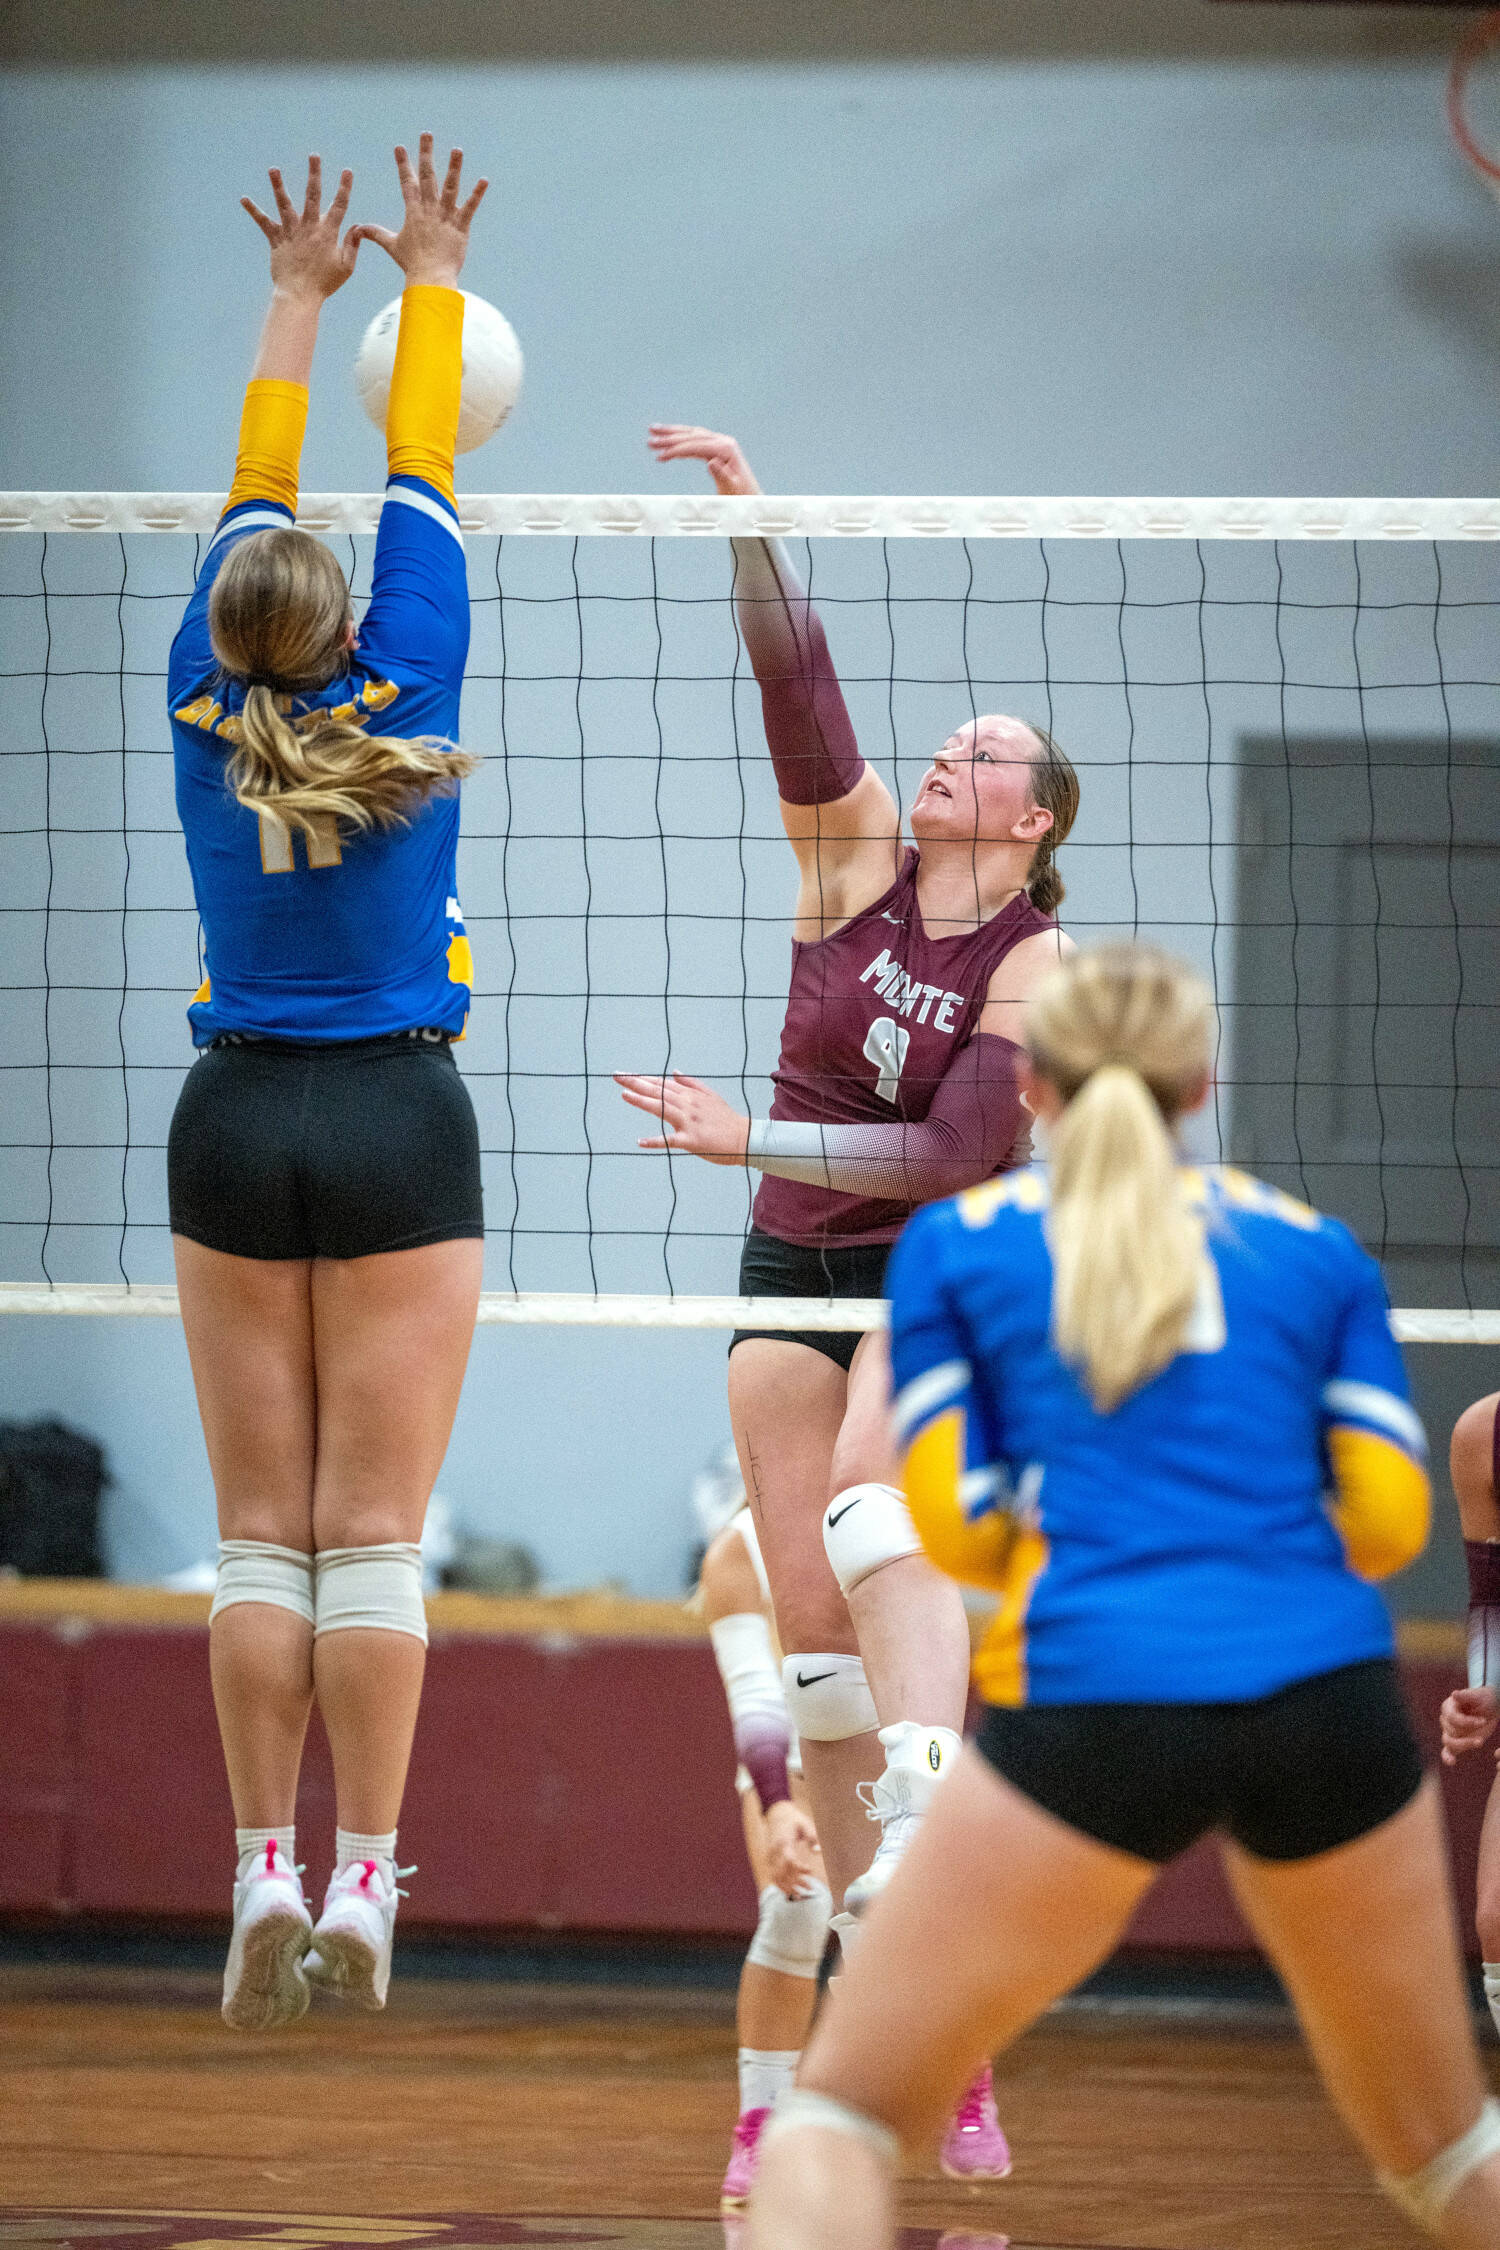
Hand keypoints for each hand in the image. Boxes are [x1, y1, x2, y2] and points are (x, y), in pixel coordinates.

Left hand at [242, 156, 358, 300]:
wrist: (299, 295)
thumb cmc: (324, 284)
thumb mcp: (346, 268)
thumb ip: (352, 245)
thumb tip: (358, 227)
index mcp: (327, 233)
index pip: (339, 206)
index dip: (344, 188)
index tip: (347, 171)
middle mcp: (308, 228)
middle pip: (312, 196)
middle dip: (314, 174)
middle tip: (314, 155)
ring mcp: (291, 232)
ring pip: (284, 204)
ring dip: (279, 185)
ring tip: (273, 169)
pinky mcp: (276, 239)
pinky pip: (263, 222)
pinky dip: (254, 211)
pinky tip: (243, 199)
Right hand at [353, 133, 487, 289]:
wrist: (430, 279)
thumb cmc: (411, 264)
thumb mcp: (392, 246)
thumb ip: (376, 234)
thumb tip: (357, 229)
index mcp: (413, 212)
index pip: (407, 183)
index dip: (403, 165)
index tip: (400, 147)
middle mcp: (429, 210)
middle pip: (428, 177)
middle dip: (426, 154)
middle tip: (426, 134)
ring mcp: (445, 217)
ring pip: (450, 188)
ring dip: (454, 167)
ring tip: (457, 149)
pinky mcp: (461, 227)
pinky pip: (470, 208)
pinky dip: (477, 194)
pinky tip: (484, 180)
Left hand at [615, 1072, 750, 1164]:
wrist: (746, 1138)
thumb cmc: (727, 1119)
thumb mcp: (710, 1096)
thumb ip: (691, 1083)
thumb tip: (673, 1072)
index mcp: (690, 1095)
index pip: (661, 1083)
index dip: (641, 1078)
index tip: (624, 1074)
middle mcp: (688, 1105)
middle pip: (658, 1091)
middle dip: (635, 1083)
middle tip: (616, 1076)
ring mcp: (689, 1122)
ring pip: (662, 1108)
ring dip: (643, 1101)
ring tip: (624, 1095)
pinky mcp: (692, 1140)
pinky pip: (670, 1140)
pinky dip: (655, 1141)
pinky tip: (640, 1142)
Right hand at [648, 424, 761, 496]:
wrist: (751, 497)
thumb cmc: (742, 496)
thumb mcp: (732, 489)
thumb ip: (722, 476)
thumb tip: (711, 462)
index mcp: (727, 449)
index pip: (696, 446)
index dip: (677, 450)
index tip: (661, 455)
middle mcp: (723, 442)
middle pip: (692, 435)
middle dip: (669, 437)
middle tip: (650, 440)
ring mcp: (720, 443)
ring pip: (692, 433)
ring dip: (672, 432)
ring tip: (653, 431)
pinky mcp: (716, 448)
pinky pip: (695, 439)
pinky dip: (680, 439)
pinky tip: (668, 439)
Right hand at [763, 1799, 822, 1898]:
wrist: (777, 1814)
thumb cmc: (794, 1819)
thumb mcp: (805, 1823)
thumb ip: (812, 1836)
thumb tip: (818, 1851)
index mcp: (783, 1841)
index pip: (789, 1860)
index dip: (799, 1869)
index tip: (810, 1871)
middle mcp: (774, 1851)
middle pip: (782, 1872)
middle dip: (795, 1883)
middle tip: (810, 1888)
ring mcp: (770, 1856)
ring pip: (776, 1877)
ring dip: (788, 1887)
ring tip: (801, 1894)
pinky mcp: (769, 1860)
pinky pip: (773, 1875)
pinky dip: (781, 1885)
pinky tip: (792, 1890)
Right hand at [1440, 1684, 1497, 1764]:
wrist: (1490, 1708)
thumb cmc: (1483, 1700)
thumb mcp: (1478, 1696)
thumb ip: (1466, 1696)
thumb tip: (1454, 1694)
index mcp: (1448, 1707)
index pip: (1452, 1718)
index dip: (1467, 1722)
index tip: (1483, 1720)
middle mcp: (1446, 1720)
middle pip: (1450, 1732)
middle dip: (1468, 1734)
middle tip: (1484, 1733)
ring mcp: (1450, 1732)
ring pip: (1449, 1743)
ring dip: (1464, 1745)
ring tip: (1479, 1742)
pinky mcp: (1457, 1742)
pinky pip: (1447, 1751)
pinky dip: (1447, 1757)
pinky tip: (1451, 1762)